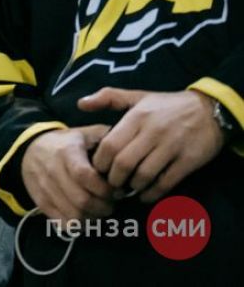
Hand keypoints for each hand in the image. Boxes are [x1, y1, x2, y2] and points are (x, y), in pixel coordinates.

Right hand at [20, 124, 116, 220]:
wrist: (30, 151)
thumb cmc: (64, 144)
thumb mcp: (83, 133)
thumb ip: (105, 137)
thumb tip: (127, 144)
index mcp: (66, 152)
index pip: (85, 176)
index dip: (105, 188)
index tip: (117, 190)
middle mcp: (53, 171)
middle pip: (82, 200)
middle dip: (104, 207)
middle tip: (112, 203)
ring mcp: (45, 189)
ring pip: (74, 215)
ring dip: (94, 217)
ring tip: (100, 209)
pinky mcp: (41, 203)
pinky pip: (63, 223)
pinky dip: (79, 225)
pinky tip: (86, 216)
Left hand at [79, 87, 223, 202]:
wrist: (210, 111)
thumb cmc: (168, 105)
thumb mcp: (138, 96)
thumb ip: (108, 98)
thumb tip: (81, 104)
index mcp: (137, 117)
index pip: (109, 146)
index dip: (100, 162)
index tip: (98, 169)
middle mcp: (152, 132)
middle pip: (123, 163)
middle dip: (113, 178)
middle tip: (110, 183)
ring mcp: (171, 148)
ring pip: (143, 175)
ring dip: (132, 187)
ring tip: (127, 188)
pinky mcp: (188, 161)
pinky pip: (165, 183)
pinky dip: (152, 194)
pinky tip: (145, 195)